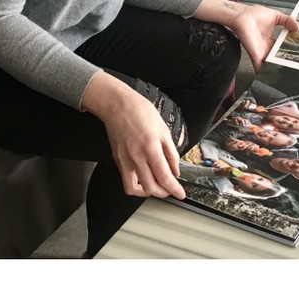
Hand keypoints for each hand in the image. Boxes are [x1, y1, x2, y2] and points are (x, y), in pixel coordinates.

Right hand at [82, 71, 185, 199]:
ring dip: (149, 192)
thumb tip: (175, 171)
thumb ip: (171, 153)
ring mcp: (124, 160)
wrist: (117, 105)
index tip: (181, 194)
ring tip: (157, 187)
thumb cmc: (140, 111)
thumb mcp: (163, 129)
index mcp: (151, 148)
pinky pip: (126, 181)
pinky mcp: (117, 161)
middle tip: (171, 190)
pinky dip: (137, 186)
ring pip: (135, 189)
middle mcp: (136, 157)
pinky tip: (144, 179)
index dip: (174, 189)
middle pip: (150, 187)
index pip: (164, 177)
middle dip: (164, 193)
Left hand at [193, 0, 298, 72]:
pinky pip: (261, 67)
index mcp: (271, 41)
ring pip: (270, 65)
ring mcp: (261, 53)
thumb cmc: (255, 15)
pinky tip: (272, 78)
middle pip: (277, 59)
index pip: (282, 50)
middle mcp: (266, 48)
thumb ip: (288, 21)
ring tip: (288, 75)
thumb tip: (298, 27)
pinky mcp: (256, 55)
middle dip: (285, 64)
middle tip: (296, 68)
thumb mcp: (276, 16)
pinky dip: (265, 73)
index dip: (289, 53)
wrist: (242, 15)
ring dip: (277, 70)